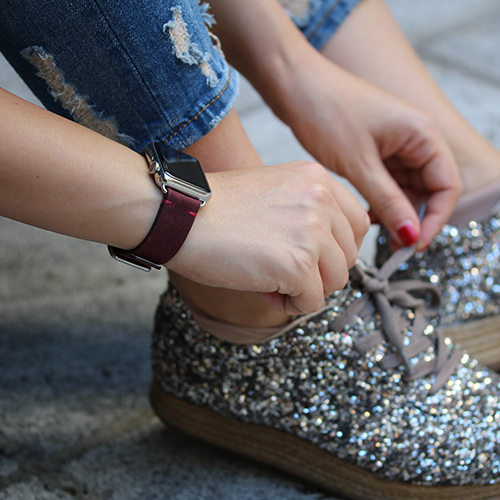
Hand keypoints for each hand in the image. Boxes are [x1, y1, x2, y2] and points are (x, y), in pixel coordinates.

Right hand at [166, 162, 368, 314]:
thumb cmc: (216, 208)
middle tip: (282, 271)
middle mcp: (321, 199)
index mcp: (317, 178)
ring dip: (305, 290)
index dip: (337, 250)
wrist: (178, 214)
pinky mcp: (298, 264)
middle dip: (320, 273)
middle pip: (349, 256)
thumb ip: (307, 213)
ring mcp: (312, 231)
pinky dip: (289, 305)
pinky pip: (311, 302)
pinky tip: (262, 288)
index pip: (358, 224)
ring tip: (270, 279)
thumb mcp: (273, 192)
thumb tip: (328, 255)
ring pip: (336, 281)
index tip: (312, 258)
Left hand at [269, 52, 460, 249]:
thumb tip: (410, 235)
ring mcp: (396, 144)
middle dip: (414, 219)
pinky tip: (367, 216)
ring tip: (378, 234)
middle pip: (429, 190)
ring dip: (396, 213)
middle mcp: (416, 139)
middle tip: (393, 248)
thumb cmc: (328, 112)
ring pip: (407, 189)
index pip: (447, 186)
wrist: (296, 87)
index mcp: (422, 134)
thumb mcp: (359, 164)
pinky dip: (381, 201)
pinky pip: (389, 183)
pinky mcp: (377, 150)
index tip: (414, 245)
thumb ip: (387, 201)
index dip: (435, 219)